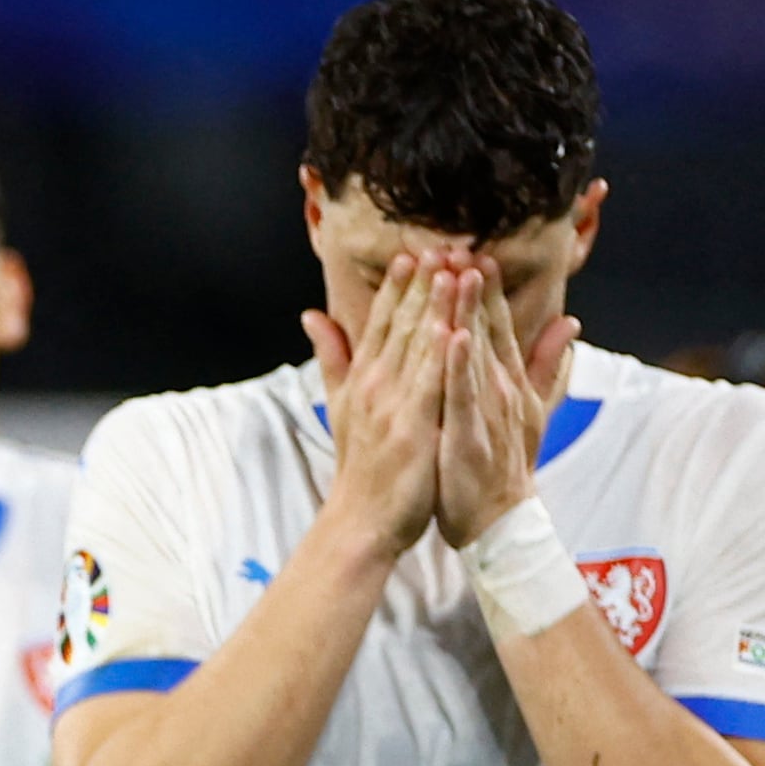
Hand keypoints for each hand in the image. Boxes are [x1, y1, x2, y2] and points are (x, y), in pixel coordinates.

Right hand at [302, 251, 447, 558]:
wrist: (360, 521)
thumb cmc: (360, 467)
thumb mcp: (339, 406)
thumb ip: (331, 357)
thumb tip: (311, 315)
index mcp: (362, 379)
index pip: (379, 323)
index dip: (397, 287)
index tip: (413, 252)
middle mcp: (374, 385)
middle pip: (400, 324)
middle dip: (422, 283)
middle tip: (442, 244)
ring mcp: (392, 405)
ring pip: (417, 345)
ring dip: (435, 305)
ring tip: (453, 268)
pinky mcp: (412, 427)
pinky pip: (430, 383)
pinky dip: (439, 353)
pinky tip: (453, 324)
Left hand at [436, 273, 576, 548]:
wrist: (499, 521)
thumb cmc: (504, 466)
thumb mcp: (532, 409)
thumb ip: (549, 365)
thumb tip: (572, 323)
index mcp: (506, 380)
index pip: (496, 324)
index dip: (487, 287)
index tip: (475, 249)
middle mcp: (500, 387)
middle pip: (486, 327)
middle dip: (475, 285)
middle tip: (461, 241)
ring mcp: (487, 409)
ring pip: (475, 351)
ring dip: (468, 311)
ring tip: (460, 271)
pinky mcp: (470, 433)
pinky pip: (464, 394)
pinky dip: (460, 365)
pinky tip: (454, 335)